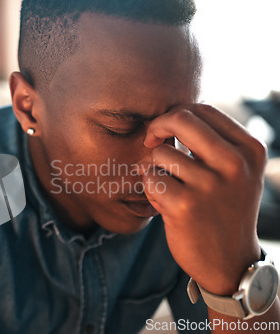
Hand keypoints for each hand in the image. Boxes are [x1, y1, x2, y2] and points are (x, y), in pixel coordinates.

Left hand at [143, 104, 266, 294]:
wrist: (229, 262)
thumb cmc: (225, 209)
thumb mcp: (235, 172)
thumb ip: (212, 142)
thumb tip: (172, 115)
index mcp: (250, 150)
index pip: (202, 109)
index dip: (174, 115)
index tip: (164, 131)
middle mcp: (235, 164)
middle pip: (179, 118)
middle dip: (156, 127)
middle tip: (150, 142)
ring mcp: (210, 185)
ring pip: (159, 152)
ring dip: (155, 169)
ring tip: (168, 188)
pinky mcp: (184, 205)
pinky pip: (150, 178)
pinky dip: (150, 188)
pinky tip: (164, 203)